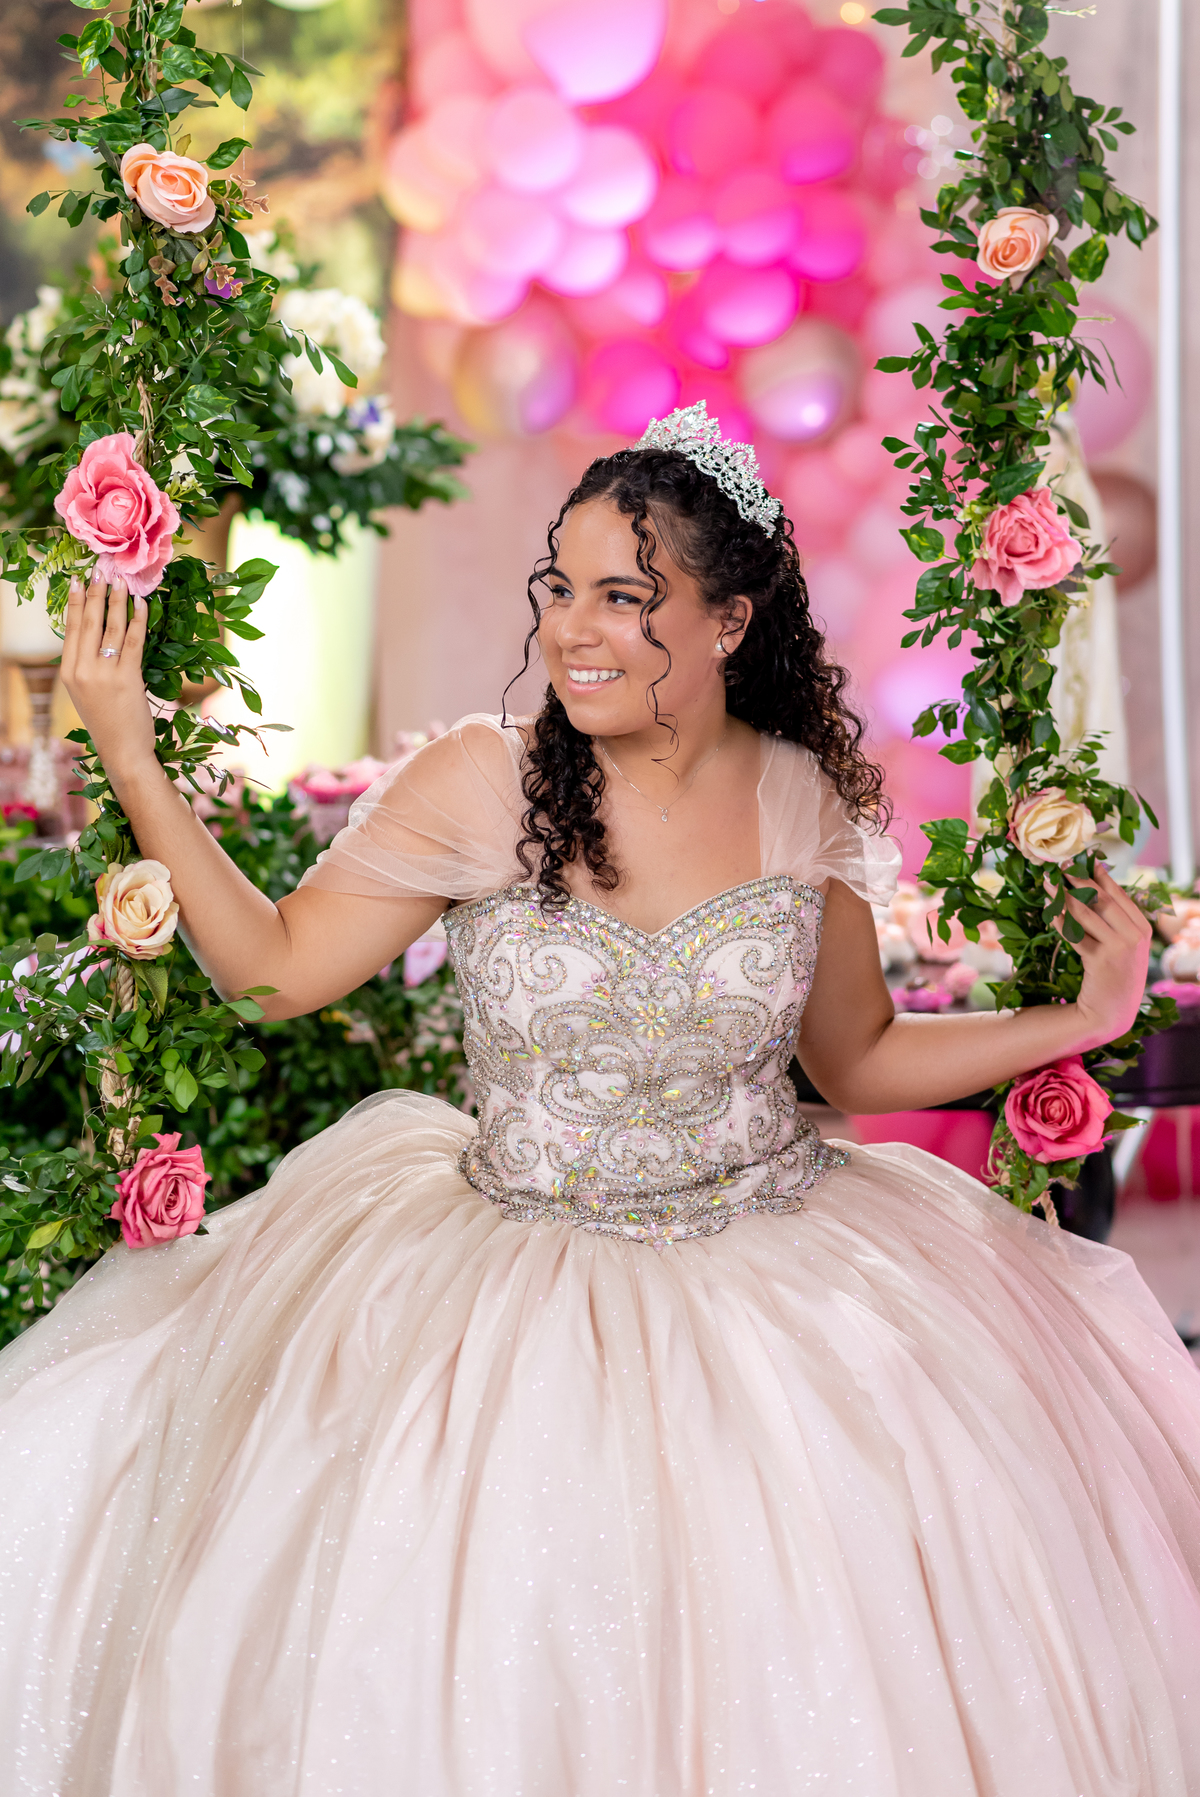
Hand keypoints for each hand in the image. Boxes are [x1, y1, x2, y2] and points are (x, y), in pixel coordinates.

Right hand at [60, 572, 154, 777]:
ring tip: (122, 582)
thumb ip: (86, 665)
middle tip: (102, 571)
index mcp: (68, 672)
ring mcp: (104, 674)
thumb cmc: (107, 721)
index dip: (77, 601)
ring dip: (118, 601)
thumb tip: (95, 635)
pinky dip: (138, 619)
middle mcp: (82, 670)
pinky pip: (133, 641)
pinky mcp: (127, 678)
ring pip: (111, 627)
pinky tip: (142, 604)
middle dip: (97, 593)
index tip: (80, 580)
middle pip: (89, 622)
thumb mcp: (85, 692)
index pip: (71, 628)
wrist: (122, 752)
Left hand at [1061, 863, 1152, 1048]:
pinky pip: (1074, 934)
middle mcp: (1134, 935)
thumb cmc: (1115, 977)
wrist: (1112, 1013)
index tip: (1083, 861)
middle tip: (1058, 866)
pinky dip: (1059, 920)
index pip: (1119, 895)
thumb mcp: (1125, 948)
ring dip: (1062, 895)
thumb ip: (1116, 922)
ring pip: (1085, 913)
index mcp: (1142, 928)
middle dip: (1077, 880)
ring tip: (1046, 882)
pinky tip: (1048, 909)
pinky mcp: (1099, 960)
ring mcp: (1118, 948)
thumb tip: (1093, 889)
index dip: (1099, 877)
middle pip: (1101, 899)